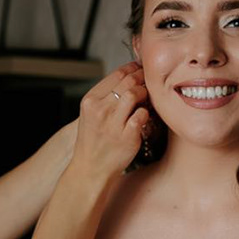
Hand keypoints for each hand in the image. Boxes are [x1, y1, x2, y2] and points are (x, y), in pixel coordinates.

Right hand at [68, 63, 148, 177]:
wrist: (90, 169)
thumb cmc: (93, 142)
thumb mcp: (90, 115)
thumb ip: (105, 97)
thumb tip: (128, 79)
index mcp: (90, 101)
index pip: (115, 75)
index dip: (132, 69)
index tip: (139, 69)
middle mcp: (100, 110)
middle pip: (127, 81)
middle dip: (141, 78)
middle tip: (148, 81)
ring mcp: (113, 123)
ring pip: (134, 94)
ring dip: (144, 94)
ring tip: (146, 99)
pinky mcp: (127, 136)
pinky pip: (142, 115)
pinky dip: (146, 113)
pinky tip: (144, 116)